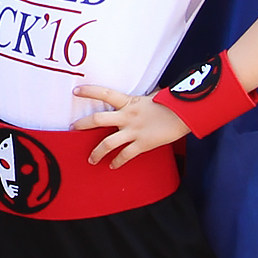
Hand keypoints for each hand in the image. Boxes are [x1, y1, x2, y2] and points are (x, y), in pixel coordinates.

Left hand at [71, 85, 189, 168]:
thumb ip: (138, 101)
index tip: (75, 91)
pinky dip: (117, 162)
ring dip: (96, 152)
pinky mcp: (142, 144)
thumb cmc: (170, 103)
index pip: (104, 93)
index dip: (89, 91)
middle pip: (98, 120)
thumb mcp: (151, 97)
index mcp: (129, 101)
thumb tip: (134, 101)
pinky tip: (112, 166)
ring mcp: (134, 131)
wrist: (185, 114)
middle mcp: (128, 116)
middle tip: (72, 128)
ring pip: (108, 143)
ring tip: (90, 159)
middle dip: (82, 125)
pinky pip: (125, 156)